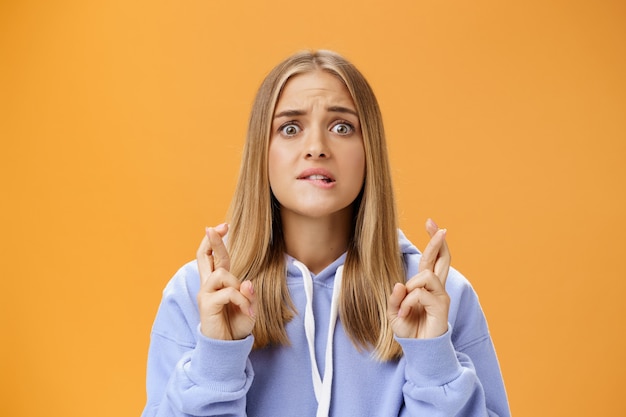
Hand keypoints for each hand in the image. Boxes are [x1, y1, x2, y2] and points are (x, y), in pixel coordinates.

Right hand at [196, 223, 256, 339]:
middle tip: (213, 227)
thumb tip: (247, 283)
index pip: (215, 257)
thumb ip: (248, 295)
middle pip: (205, 256)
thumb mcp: (248, 308)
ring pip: (222, 274)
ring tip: (246, 306)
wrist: (227, 348)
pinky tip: (247, 313)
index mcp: (218, 283)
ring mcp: (206, 294)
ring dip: (238, 286)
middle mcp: (209, 286)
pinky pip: (228, 293)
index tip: (223, 225)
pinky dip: (242, 301)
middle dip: (211, 240)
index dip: (217, 241)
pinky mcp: (207, 305)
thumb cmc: (236, 326)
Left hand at [387, 218, 450, 338]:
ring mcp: (441, 297)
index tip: (431, 222)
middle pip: (442, 258)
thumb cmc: (409, 330)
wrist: (418, 351)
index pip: (431, 258)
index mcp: (426, 286)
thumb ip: (395, 297)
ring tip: (403, 306)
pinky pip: (420, 294)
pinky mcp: (442, 307)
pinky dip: (408, 303)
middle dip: (438, 241)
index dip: (432, 240)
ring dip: (410, 287)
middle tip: (439, 227)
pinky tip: (404, 315)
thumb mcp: (394, 312)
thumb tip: (399, 284)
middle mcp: (437, 288)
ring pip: (426, 275)